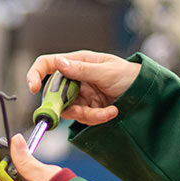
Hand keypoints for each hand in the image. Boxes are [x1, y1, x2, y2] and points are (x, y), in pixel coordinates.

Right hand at [26, 50, 140, 125]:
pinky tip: (112, 112)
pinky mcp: (89, 109)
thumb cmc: (130, 75)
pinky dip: (96, 118)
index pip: (48, 65)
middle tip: (78, 111)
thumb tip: (58, 63)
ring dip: (87, 115)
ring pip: (69, 110)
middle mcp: (76, 78)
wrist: (147, 93)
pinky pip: (83, 118)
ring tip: (108, 111)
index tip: (32, 88)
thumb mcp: (107, 71)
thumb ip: (82, 69)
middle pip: (54, 93)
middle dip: (64, 105)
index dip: (35, 74)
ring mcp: (81, 95)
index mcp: (77, 62)